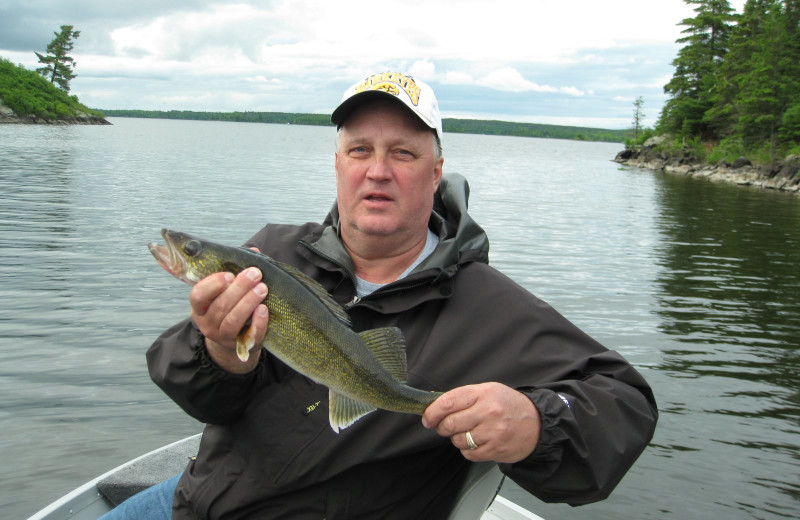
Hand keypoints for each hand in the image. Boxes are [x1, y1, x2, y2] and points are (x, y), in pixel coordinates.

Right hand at [189, 262, 268, 373]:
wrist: (232, 340)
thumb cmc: (229, 306)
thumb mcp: (226, 291)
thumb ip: (236, 270)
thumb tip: (254, 251)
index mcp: (200, 306)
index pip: (198, 296)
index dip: (212, 285)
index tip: (229, 274)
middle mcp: (207, 322)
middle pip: (220, 306)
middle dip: (239, 288)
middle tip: (255, 273)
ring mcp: (222, 336)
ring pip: (232, 320)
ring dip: (248, 302)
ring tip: (262, 288)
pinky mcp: (240, 345)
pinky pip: (249, 335)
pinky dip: (258, 322)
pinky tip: (264, 309)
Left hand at [422, 382, 540, 462]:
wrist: (536, 423)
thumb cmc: (508, 405)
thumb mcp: (487, 391)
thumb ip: (463, 397)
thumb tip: (434, 404)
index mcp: (483, 393)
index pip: (448, 402)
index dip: (432, 412)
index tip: (427, 418)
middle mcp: (488, 412)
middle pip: (450, 423)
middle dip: (443, 427)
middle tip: (446, 426)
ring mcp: (492, 432)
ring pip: (458, 440)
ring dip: (457, 439)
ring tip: (470, 432)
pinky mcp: (495, 449)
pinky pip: (469, 454)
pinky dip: (468, 450)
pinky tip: (478, 442)